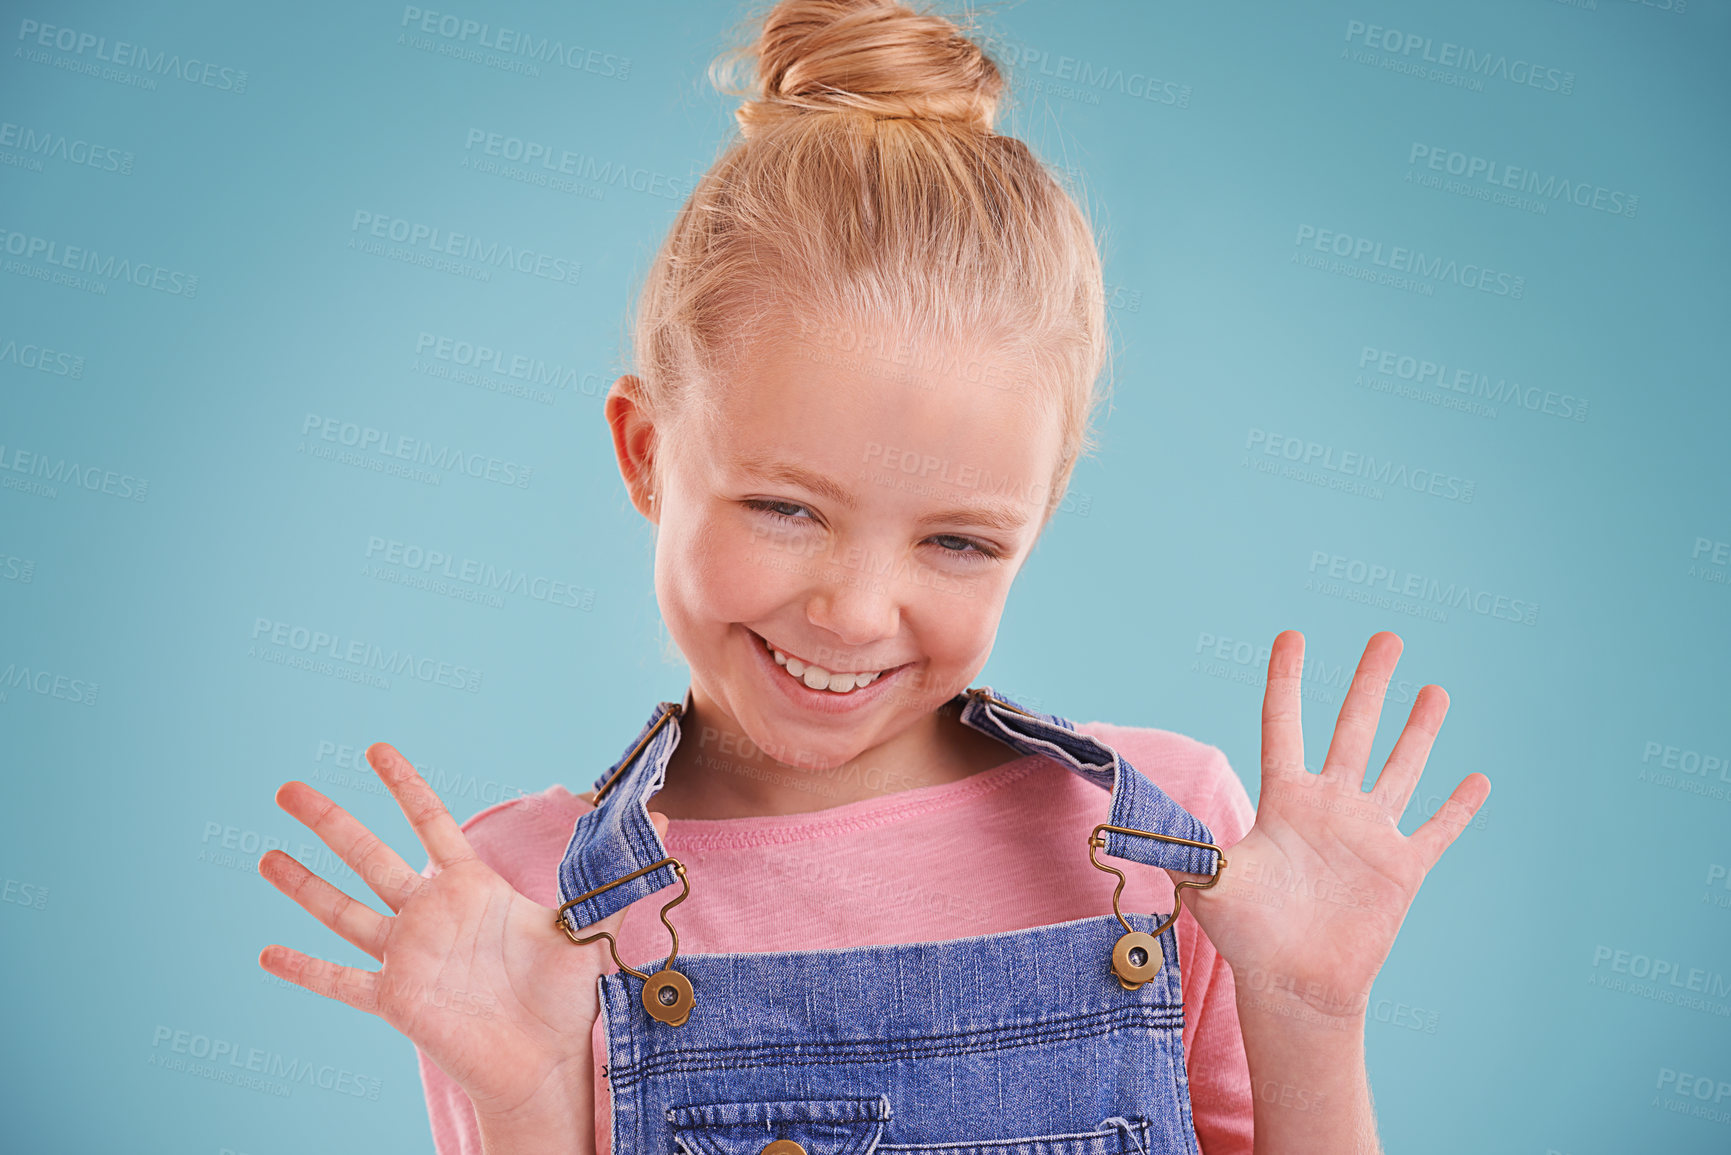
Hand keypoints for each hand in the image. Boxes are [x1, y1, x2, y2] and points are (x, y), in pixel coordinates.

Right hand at [257, 742, 664, 1129]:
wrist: (546, 1059)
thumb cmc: (565, 994)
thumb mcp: (593, 926)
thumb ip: (617, 874)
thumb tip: (662, 821)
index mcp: (471, 888)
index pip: (431, 823)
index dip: (403, 785)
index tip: (374, 749)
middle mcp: (430, 914)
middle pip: (370, 856)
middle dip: (330, 822)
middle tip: (288, 787)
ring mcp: (407, 955)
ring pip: (344, 911)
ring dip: (303, 886)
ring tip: (264, 855)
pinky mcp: (395, 999)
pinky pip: (341, 981)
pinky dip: (304, 970)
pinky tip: (265, 954)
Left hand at [1175, 631, 1489, 1020]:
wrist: (1293, 986)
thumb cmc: (1246, 935)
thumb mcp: (1210, 885)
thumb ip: (1183, 850)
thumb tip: (1121, 832)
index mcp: (1283, 801)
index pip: (1283, 725)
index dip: (1287, 680)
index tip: (1293, 636)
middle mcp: (1329, 807)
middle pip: (1352, 730)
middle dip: (1369, 683)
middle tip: (1388, 636)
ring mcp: (1368, 835)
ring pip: (1399, 768)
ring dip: (1419, 730)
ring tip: (1435, 690)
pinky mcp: (1401, 869)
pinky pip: (1436, 830)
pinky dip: (1459, 807)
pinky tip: (1478, 779)